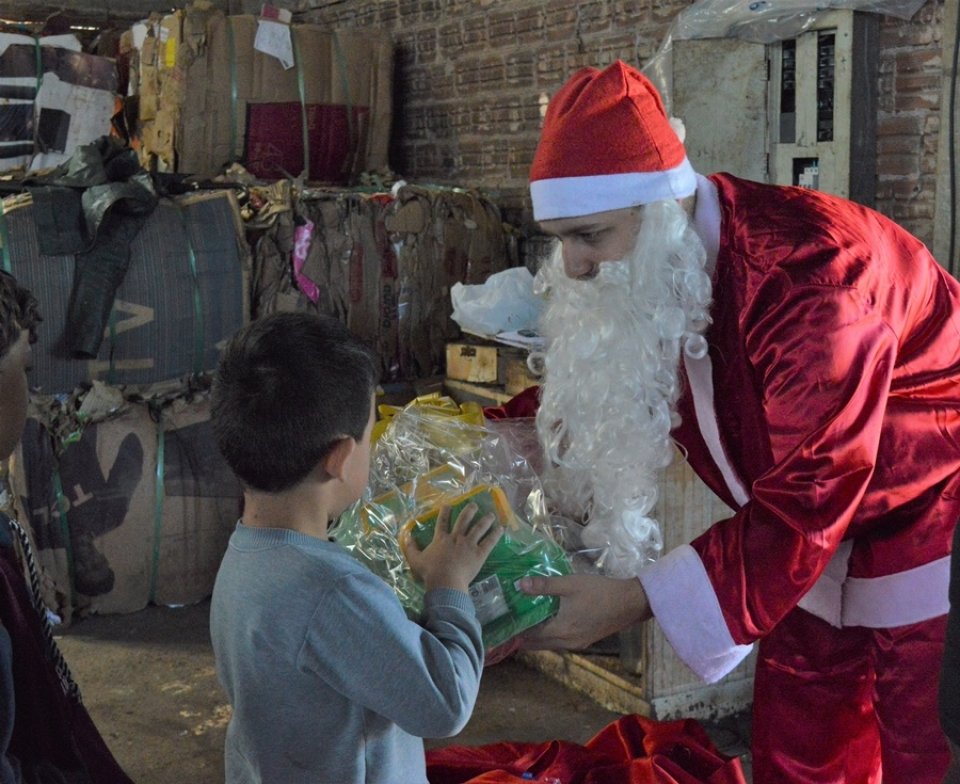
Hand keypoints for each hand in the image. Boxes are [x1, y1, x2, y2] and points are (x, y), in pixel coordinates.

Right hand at [402, 502, 502, 592]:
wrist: (445, 581)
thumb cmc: (430, 572)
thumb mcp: (415, 559)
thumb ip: (411, 547)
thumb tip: (406, 536)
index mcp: (442, 539)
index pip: (443, 522)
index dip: (445, 512)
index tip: (448, 505)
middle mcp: (456, 537)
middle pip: (464, 520)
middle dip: (470, 510)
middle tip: (474, 505)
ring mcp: (469, 544)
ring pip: (479, 528)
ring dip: (486, 520)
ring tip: (491, 514)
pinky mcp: (479, 553)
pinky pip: (489, 542)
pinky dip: (495, 534)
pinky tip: (501, 528)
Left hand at [514, 573, 651, 650]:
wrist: (630, 603)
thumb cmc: (599, 592)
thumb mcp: (570, 584)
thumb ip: (544, 586)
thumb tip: (519, 585)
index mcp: (560, 631)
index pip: (530, 637)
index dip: (515, 633)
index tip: (502, 627)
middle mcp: (567, 643)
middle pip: (538, 644)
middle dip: (523, 637)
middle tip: (509, 625)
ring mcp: (578, 643)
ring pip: (550, 643)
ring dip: (537, 636)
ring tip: (524, 622)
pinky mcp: (586, 640)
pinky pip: (560, 641)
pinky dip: (550, 634)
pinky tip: (548, 621)